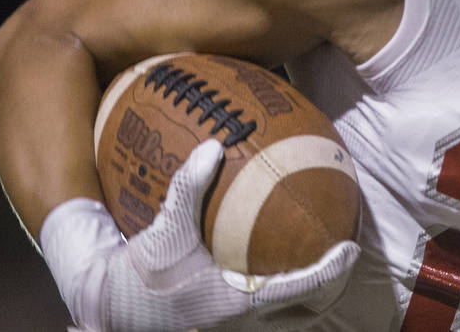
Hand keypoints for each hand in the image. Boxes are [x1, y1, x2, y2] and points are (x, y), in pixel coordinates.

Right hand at [42, 140, 358, 331]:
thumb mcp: (163, 230)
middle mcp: (241, 318)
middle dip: (329, 284)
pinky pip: (264, 304)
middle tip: (345, 251)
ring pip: (286, 311)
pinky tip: (276, 255)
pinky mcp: (223, 317)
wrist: (109, 308)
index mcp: (234, 302)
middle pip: (303, 307)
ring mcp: (233, 322)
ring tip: (324, 253)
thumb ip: (189, 188)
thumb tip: (212, 145)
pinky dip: (280, 285)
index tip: (351, 249)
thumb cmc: (139, 275)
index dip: (328, 271)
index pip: (296, 290)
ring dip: (307, 288)